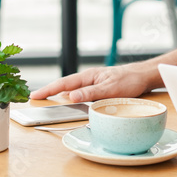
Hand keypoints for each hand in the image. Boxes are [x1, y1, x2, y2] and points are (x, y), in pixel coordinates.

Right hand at [30, 64, 153, 102]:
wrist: (142, 76)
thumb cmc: (128, 80)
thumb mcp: (109, 89)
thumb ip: (90, 93)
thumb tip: (70, 97)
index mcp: (88, 76)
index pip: (63, 84)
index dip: (48, 90)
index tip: (34, 95)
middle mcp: (88, 78)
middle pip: (64, 85)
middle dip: (49, 91)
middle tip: (34, 98)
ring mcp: (92, 82)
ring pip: (71, 89)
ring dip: (58, 93)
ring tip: (45, 99)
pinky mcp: (97, 88)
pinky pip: (79, 92)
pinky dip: (70, 96)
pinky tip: (67, 101)